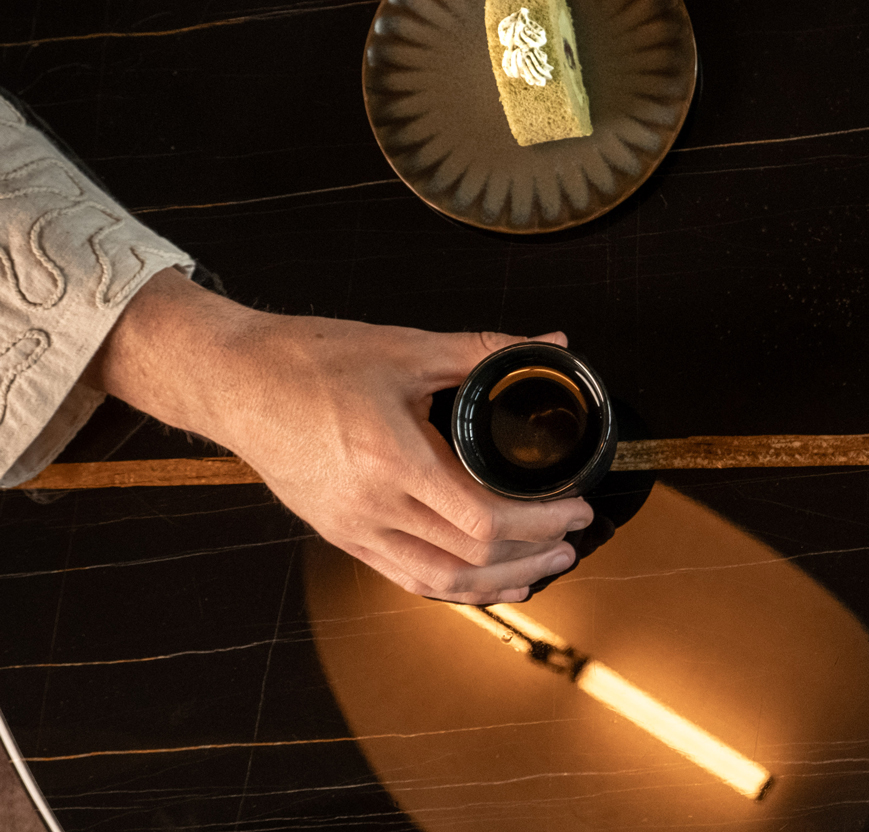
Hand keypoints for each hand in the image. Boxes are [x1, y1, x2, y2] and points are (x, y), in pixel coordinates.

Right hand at [85, 269, 594, 603]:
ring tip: (545, 567)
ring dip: (499, 581)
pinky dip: (454, 586)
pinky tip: (487, 582)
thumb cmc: (310, 360)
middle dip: (533, 553)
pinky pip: (405, 576)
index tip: (577, 508)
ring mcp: (351, 529)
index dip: (540, 523)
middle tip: (573, 538)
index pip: (482, 518)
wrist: (232, 380)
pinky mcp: (338, 535)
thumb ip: (486, 350)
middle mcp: (371, 507)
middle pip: (469, 557)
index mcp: (392, 460)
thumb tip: (552, 342)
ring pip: (438, 580)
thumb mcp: (407, 348)